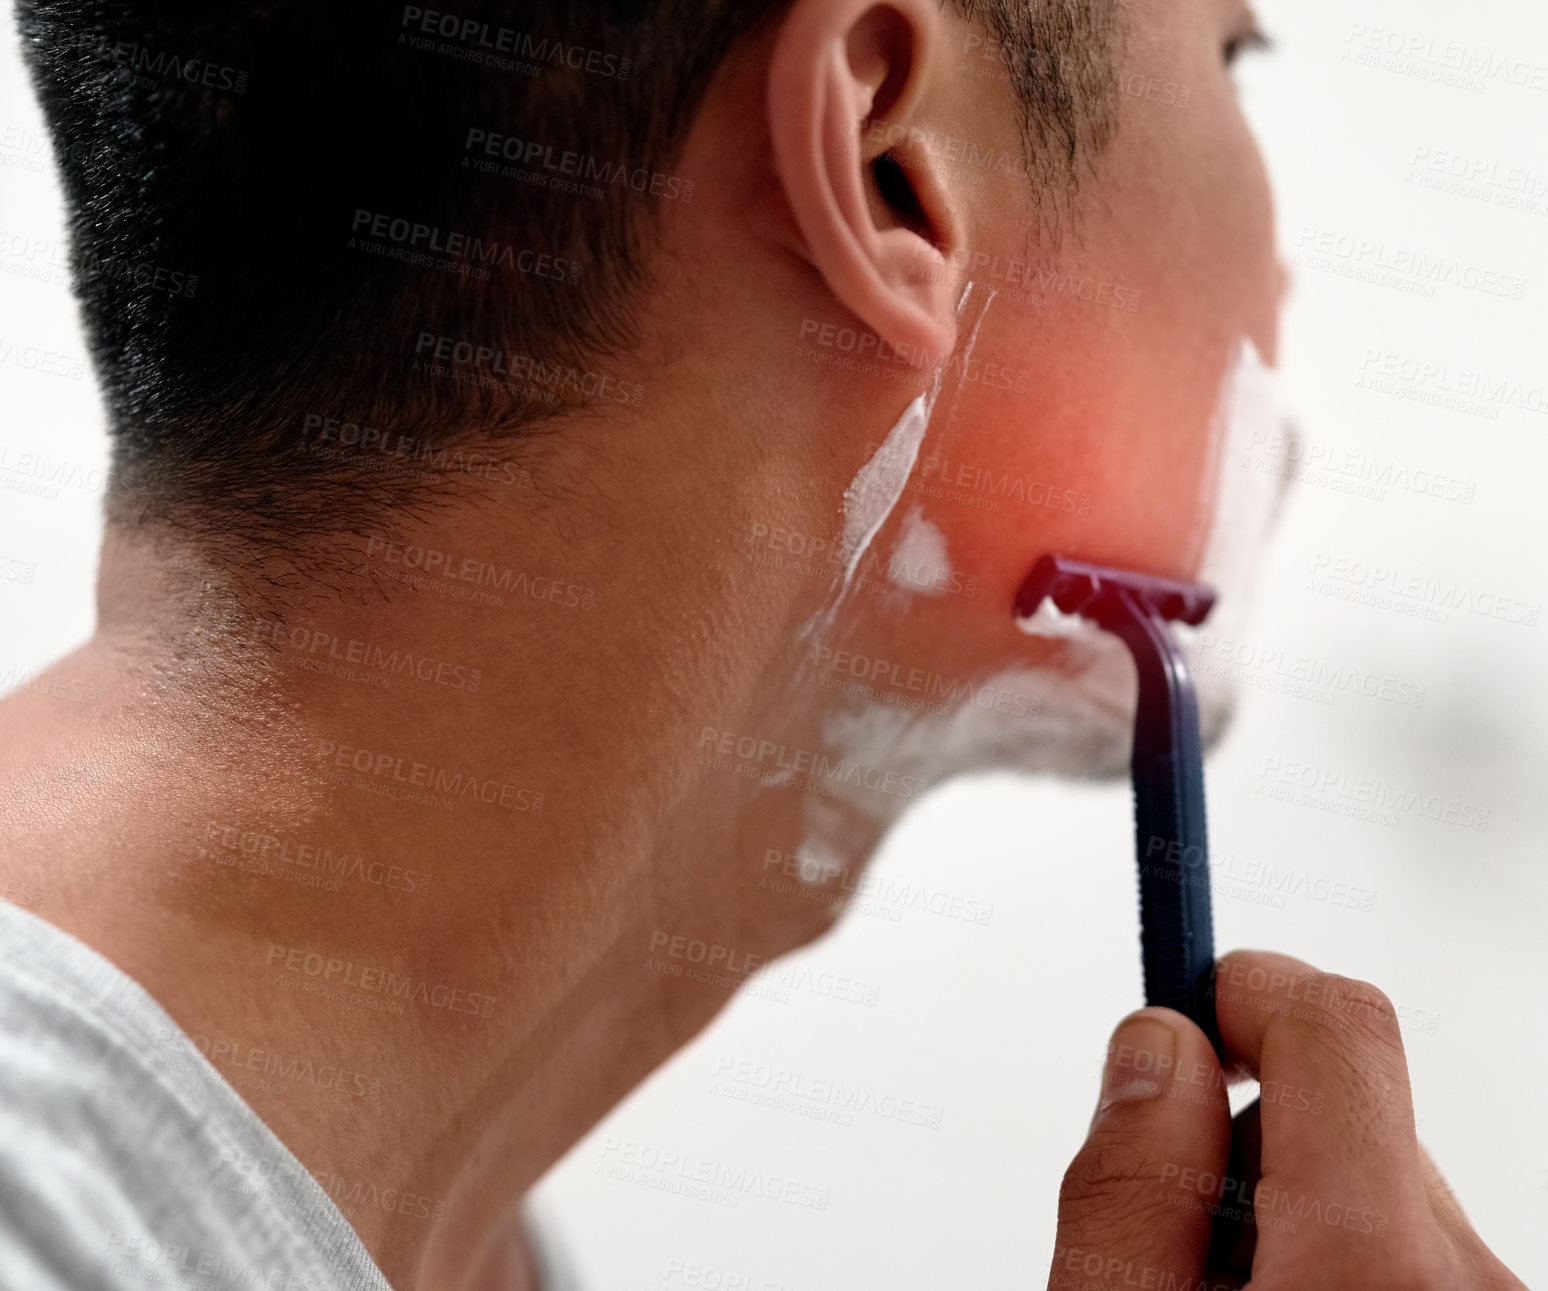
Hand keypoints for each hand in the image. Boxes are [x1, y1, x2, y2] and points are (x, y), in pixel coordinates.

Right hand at [1046, 950, 1527, 1289]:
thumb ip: (1127, 1188)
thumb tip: (1157, 1046)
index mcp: (1373, 1271)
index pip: (1336, 1024)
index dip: (1245, 990)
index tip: (1184, 1013)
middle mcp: (1469, 1283)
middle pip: (1348, 1107)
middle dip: (1242, 1135)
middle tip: (1172, 1231)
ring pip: (1381, 1184)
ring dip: (1294, 1211)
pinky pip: (1417, 1252)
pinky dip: (1344, 1263)